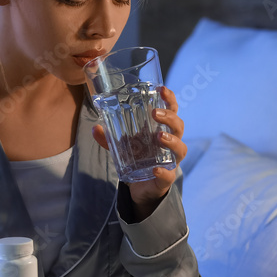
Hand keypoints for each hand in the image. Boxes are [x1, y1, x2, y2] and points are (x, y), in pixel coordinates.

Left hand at [93, 85, 186, 218]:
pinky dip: (164, 172)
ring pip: (181, 149)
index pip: (172, 111)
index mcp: (162, 130)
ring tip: (160, 136)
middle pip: (179, 127)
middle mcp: (171, 144)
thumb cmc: (138, 159)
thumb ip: (109, 138)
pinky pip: (169, 175)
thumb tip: (95, 128)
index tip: (162, 89)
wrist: (140, 187)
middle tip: (155, 113)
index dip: (169, 99)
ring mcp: (171, 161)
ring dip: (172, 141)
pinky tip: (156, 169)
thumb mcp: (122, 146)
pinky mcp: (166, 179)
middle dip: (170, 118)